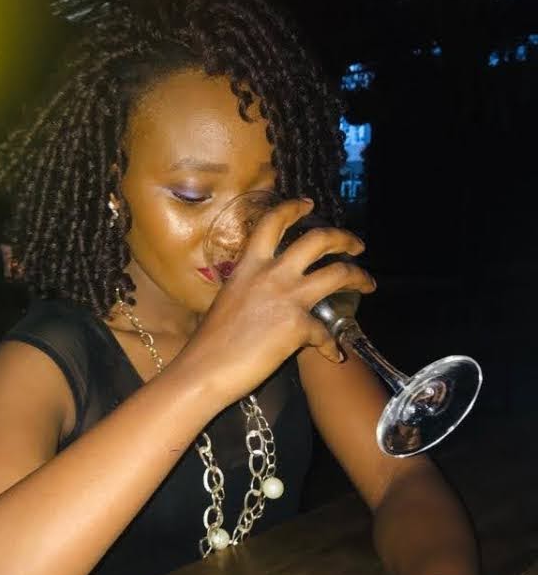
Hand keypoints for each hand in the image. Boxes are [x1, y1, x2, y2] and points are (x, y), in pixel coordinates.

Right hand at [186, 197, 376, 406]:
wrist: (205, 370)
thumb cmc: (209, 343)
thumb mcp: (228, 301)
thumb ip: (249, 289)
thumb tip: (263, 297)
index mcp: (249, 266)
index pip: (273, 223)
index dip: (293, 209)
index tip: (308, 205)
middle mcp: (271, 274)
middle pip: (318, 240)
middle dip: (343, 238)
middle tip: (357, 245)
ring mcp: (287, 298)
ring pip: (338, 273)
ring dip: (359, 276)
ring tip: (368, 283)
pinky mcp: (298, 326)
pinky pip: (327, 333)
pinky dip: (331, 346)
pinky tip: (333, 355)